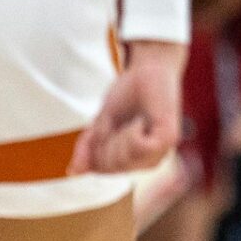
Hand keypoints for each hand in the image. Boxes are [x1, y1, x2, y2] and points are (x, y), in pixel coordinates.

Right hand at [70, 40, 186, 174]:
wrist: (148, 69)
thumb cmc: (128, 95)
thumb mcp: (100, 121)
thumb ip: (88, 146)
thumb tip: (72, 171)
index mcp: (129, 159)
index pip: (101, 169)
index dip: (92, 147)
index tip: (100, 125)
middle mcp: (145, 161)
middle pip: (111, 167)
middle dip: (105, 141)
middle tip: (117, 120)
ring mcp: (158, 152)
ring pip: (125, 160)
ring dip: (120, 135)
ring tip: (132, 120)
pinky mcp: (168, 139)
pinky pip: (141, 147)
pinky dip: (133, 131)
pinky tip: (141, 120)